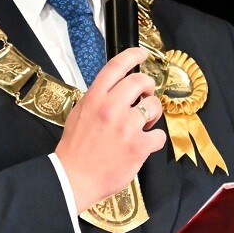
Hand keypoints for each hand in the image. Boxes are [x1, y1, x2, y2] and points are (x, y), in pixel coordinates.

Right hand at [56, 47, 166, 211]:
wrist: (74, 178)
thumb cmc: (75, 149)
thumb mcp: (78, 114)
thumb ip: (96, 99)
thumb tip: (112, 90)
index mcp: (95, 98)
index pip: (116, 67)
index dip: (132, 55)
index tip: (142, 54)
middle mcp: (111, 108)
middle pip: (140, 81)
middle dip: (147, 86)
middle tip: (146, 95)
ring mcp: (126, 126)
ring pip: (154, 106)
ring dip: (152, 114)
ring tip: (142, 124)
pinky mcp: (138, 146)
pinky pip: (159, 135)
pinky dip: (154, 140)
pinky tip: (144, 145)